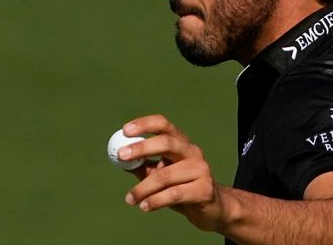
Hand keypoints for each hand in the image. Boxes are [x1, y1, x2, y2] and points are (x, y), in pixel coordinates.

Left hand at [119, 114, 226, 231]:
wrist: (213, 209)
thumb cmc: (182, 189)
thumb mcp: (161, 175)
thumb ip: (143, 166)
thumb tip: (119, 160)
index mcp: (181, 144)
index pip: (164, 125)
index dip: (145, 124)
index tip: (125, 130)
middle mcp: (193, 152)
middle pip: (167, 143)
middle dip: (142, 147)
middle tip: (121, 155)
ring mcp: (201, 170)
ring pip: (166, 175)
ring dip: (143, 188)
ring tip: (130, 199)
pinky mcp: (204, 190)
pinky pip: (174, 194)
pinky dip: (155, 201)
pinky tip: (145, 207)